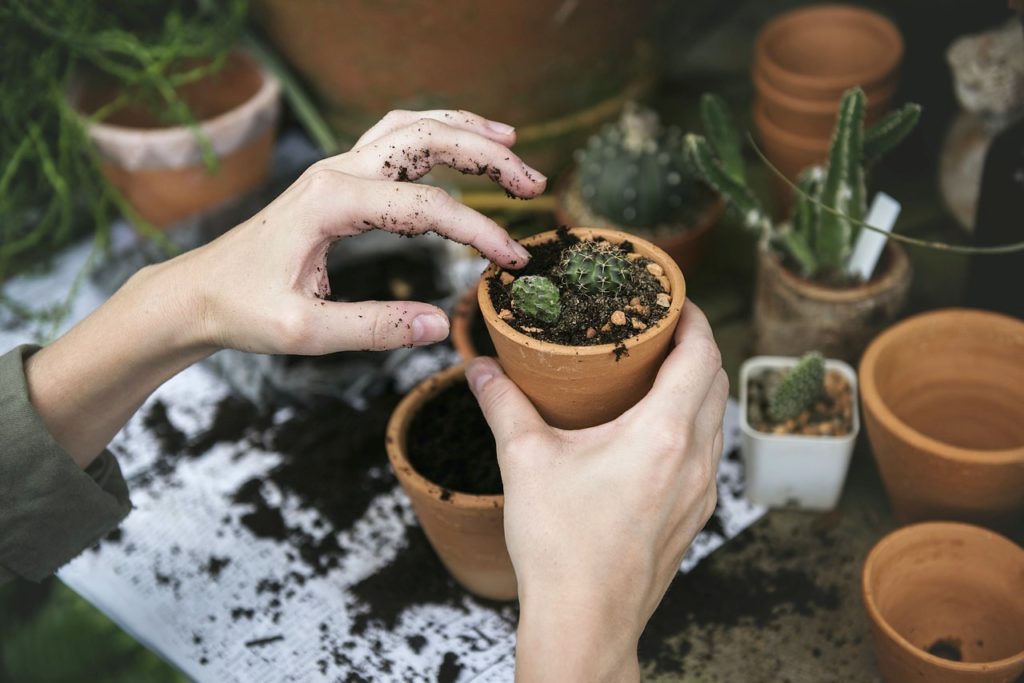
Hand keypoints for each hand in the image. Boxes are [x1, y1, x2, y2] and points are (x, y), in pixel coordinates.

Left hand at [163, 108, 545, 354]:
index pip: (427, 207)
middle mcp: (336, 172)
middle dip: (487, 155)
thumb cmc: (242, 310)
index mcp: (331, 203)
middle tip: (534, 183)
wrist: (197, 292)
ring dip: (465, 131)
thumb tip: (440, 325)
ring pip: (411, 128)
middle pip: (427, 139)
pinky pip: (394, 140)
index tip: (512, 261)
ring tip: (512, 142)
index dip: (479, 231)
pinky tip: (459, 145)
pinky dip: (435, 135)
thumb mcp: (305, 332)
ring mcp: (336, 169)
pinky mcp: (337, 180)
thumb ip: (374, 328)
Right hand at [466, 302, 727, 682]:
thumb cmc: (560, 546)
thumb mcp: (524, 461)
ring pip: (716, 420)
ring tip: (656, 374)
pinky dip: (692, 426)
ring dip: (697, 387)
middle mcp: (695, 459)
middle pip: (717, 382)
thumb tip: (479, 368)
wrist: (585, 622)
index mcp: (663, 434)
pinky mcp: (694, 517)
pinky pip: (707, 454)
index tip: (673, 300)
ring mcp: (701, 492)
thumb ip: (502, 404)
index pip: (702, 354)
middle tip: (659, 330)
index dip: (694, 318)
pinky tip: (653, 432)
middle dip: (696, 347)